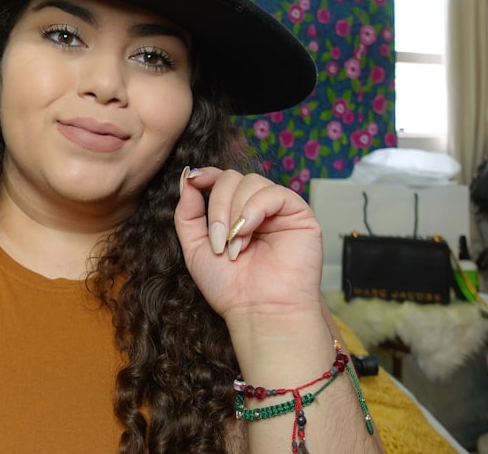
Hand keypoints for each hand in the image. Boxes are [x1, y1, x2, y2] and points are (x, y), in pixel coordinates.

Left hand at [174, 167, 324, 325]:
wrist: (259, 312)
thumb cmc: (230, 288)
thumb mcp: (195, 248)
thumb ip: (188, 213)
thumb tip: (187, 176)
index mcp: (234, 213)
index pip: (221, 179)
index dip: (207, 175)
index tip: (194, 180)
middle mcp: (256, 208)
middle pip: (232, 177)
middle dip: (218, 206)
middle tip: (217, 242)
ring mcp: (278, 210)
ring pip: (251, 181)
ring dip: (235, 213)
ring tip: (235, 246)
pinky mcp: (299, 213)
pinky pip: (274, 192)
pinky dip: (254, 209)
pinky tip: (248, 233)